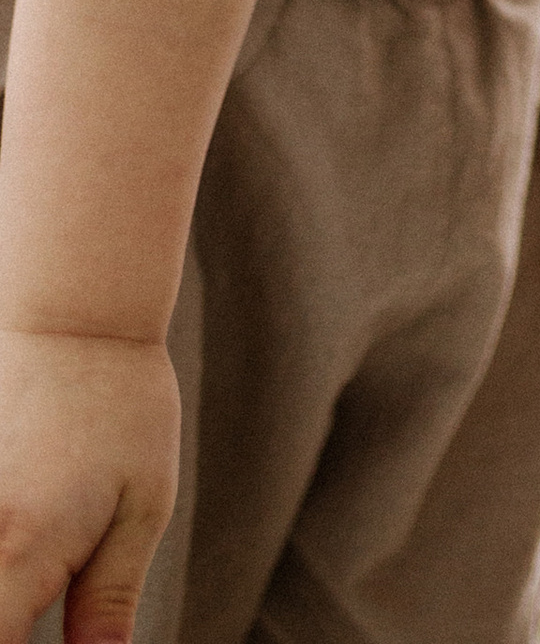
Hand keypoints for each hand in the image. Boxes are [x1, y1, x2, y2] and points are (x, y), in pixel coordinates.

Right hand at [0, 324, 178, 643]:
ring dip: (2, 590)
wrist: (73, 313)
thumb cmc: (123, 407)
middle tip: (38, 608)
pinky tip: (19, 543)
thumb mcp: (140, 510)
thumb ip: (107, 605)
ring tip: (30, 581)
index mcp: (17, 554)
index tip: (39, 634)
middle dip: (8, 621)